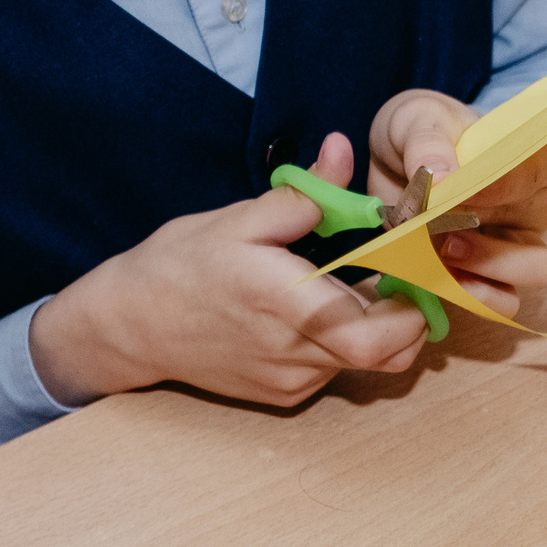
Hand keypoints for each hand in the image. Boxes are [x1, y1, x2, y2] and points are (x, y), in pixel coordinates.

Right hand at [28, 133, 431, 408]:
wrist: (132, 325)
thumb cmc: (181, 265)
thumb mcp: (237, 218)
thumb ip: (301, 194)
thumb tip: (343, 151)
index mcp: (286, 303)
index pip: (378, 337)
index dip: (414, 313)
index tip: (413, 272)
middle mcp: (293, 352)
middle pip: (386, 354)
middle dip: (405, 317)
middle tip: (394, 277)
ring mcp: (289, 381)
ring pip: (359, 361)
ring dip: (369, 326)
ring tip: (342, 285)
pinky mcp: (283, 396)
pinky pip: (331, 370)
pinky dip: (336, 342)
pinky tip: (307, 311)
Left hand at [367, 89, 546, 314]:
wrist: (395, 161)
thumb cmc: (420, 131)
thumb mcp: (415, 119)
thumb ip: (427, 142)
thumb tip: (443, 178)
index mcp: (533, 155)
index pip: (541, 168)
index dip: (500, 183)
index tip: (455, 184)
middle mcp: (538, 202)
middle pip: (544, 221)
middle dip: (493, 235)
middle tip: (440, 224)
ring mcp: (519, 243)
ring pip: (535, 270)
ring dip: (486, 266)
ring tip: (442, 247)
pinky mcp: (490, 274)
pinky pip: (503, 300)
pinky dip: (472, 293)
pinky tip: (439, 274)